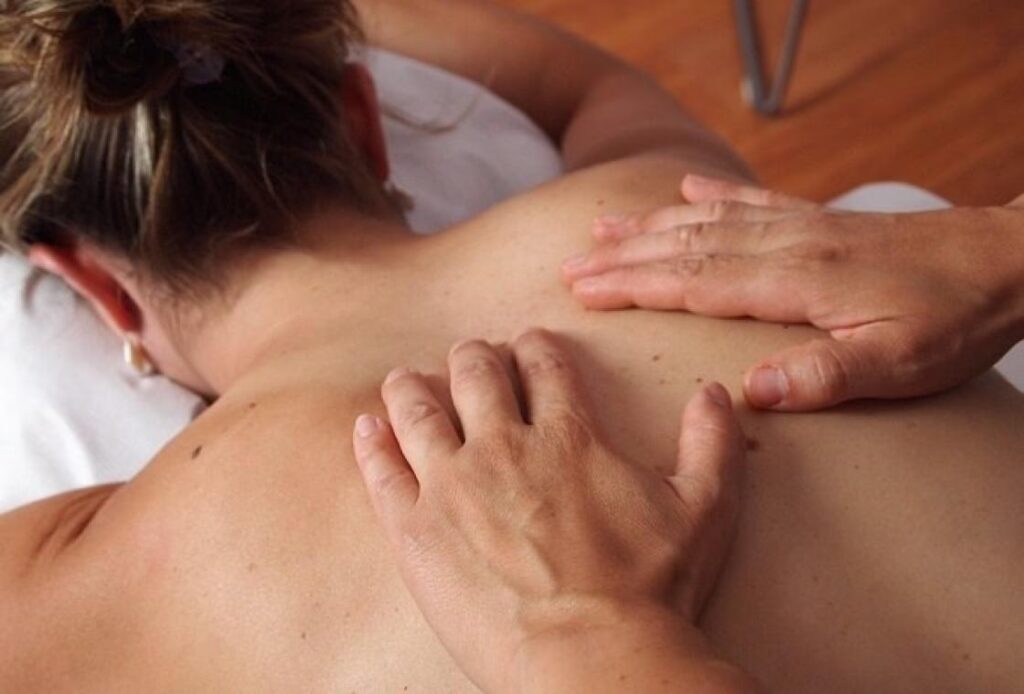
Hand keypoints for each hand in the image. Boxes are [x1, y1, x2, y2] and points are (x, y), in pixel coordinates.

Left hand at [352, 330, 746, 692]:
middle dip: (473, 357)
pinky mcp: (415, 529)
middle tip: (470, 358)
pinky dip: (371, 441)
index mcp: (567, 435)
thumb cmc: (651, 588)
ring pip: (418, 409)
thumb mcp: (704, 509)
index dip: (535, 347)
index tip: (528, 344)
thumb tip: (718, 393)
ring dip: (411, 386)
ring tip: (405, 379)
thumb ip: (712, 444)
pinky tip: (367, 426)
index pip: (544, 366)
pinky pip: (382, 470)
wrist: (592, 656)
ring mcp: (453, 485)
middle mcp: (504, 446)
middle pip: (475, 374)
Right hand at [563, 175, 1023, 410]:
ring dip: (652, 226)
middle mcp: (788, 245)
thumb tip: (749, 389)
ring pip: (709, 221)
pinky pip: (753, 201)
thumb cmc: (958, 317)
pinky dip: (712, 196)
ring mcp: (803, 227)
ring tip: (603, 226)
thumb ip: (825, 373)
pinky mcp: (821, 221)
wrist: (1013, 261)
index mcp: (797, 281)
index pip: (696, 281)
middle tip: (572, 264)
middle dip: (625, 255)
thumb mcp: (902, 361)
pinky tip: (685, 190)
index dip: (634, 284)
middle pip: (688, 246)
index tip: (584, 287)